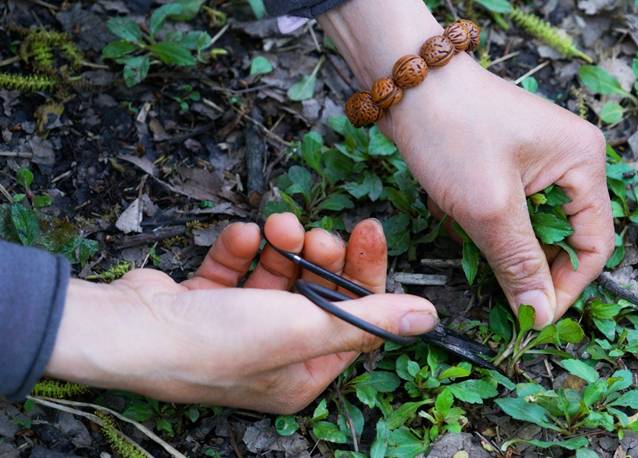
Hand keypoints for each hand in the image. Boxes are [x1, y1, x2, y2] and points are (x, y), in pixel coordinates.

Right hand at [45, 214, 437, 412]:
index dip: (365, 272)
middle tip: (316, 230)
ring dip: (282, 244)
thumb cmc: (215, 343)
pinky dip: (242, 248)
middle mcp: (274, 354)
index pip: (354, 317)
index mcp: (303, 372)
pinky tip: (240, 237)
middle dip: (319, 254)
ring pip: (279, 274)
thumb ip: (369, 318)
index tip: (368, 229)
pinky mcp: (207, 302)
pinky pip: (239, 266)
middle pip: (318, 292)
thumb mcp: (304, 328)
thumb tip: (429, 318)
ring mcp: (238, 328)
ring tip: (278, 226)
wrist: (127, 330)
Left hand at [384, 56, 613, 327]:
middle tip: (484, 269)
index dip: (564, 287)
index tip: (532, 317)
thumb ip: (518, 264)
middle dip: (518, 257)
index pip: (593, 245)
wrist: (404, 80)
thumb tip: (539, 314)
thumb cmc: (451, 130)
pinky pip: (501, 210)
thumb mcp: (489, 206)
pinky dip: (474, 218)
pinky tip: (446, 201)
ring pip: (525, 228)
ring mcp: (536, 161)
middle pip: (559, 239)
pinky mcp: (504, 163)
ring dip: (490, 237)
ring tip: (456, 218)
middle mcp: (569, 160)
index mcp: (583, 163)